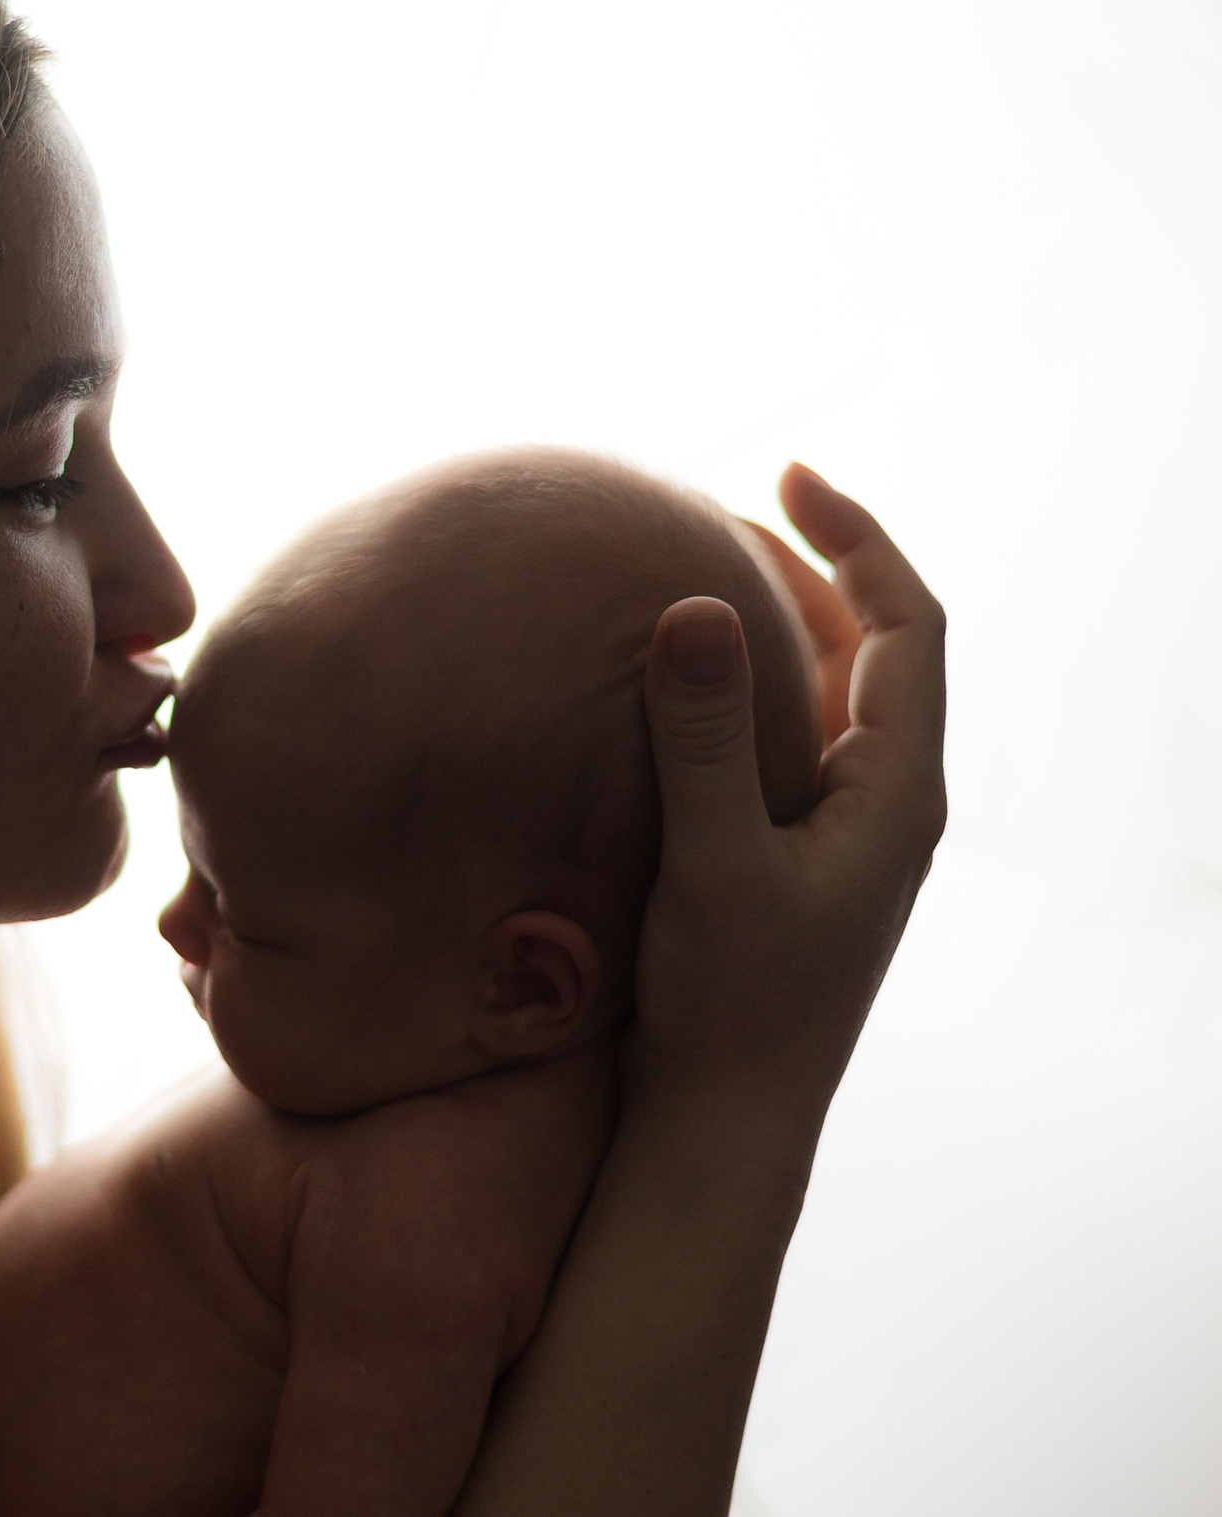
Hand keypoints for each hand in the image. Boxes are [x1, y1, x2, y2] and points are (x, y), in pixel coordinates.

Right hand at [633, 465, 946, 1107]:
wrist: (727, 1118)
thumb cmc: (730, 1002)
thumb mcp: (713, 860)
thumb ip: (703, 733)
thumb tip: (696, 602)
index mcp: (899, 790)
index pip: (907, 624)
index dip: (858, 536)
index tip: (789, 475)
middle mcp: (887, 802)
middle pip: (876, 647)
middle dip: (816, 564)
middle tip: (733, 507)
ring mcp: (847, 832)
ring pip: (833, 694)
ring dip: (783, 623)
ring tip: (706, 571)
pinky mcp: (800, 857)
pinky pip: (793, 739)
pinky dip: (753, 685)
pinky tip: (687, 684)